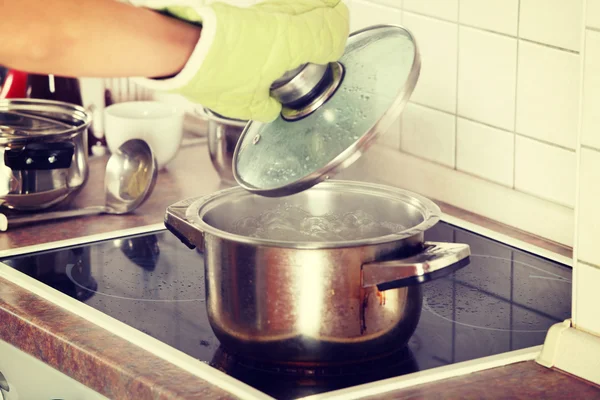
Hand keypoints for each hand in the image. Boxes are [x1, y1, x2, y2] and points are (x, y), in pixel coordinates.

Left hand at [132, 0, 349, 121]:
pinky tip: (279, 34)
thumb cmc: (210, 70)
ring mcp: (263, 12)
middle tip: (333, 28)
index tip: (334, 50)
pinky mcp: (247, 11)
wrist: (179, 47)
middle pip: (321, 6)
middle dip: (331, 17)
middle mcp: (280, 20)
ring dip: (309, 14)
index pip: (330, 28)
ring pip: (299, 3)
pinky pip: (278, 9)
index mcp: (289, 42)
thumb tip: (270, 107)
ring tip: (310, 30)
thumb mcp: (244, 102)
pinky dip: (287, 16)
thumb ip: (265, 105)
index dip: (338, 38)